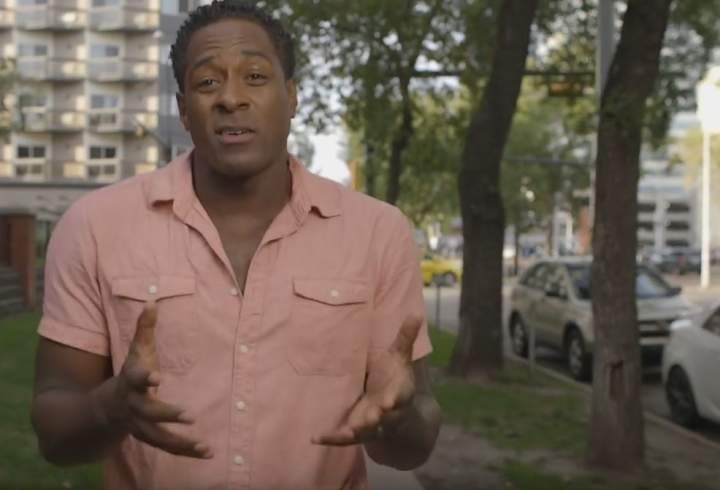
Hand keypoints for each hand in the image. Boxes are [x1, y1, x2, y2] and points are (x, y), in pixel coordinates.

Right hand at [110, 302, 212, 458]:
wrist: (105, 409)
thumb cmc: (129, 373)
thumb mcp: (136, 350)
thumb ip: (144, 328)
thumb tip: (151, 300)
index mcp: (131, 382)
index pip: (136, 378)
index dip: (145, 377)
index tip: (157, 377)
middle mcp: (134, 406)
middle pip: (149, 413)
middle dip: (168, 414)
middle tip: (190, 415)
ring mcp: (140, 426)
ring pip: (160, 438)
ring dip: (182, 443)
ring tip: (204, 445)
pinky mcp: (150, 438)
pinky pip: (169, 447)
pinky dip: (187, 451)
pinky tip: (208, 453)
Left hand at [311, 316, 421, 445]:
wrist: (396, 412)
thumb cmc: (396, 378)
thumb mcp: (401, 357)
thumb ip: (406, 337)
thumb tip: (417, 312)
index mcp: (399, 395)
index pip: (399, 397)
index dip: (394, 400)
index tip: (390, 401)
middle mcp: (387, 414)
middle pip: (384, 418)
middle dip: (377, 418)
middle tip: (371, 418)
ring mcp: (372, 425)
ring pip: (365, 432)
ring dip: (356, 432)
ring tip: (348, 430)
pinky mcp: (356, 433)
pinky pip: (344, 439)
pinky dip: (331, 439)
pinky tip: (315, 438)